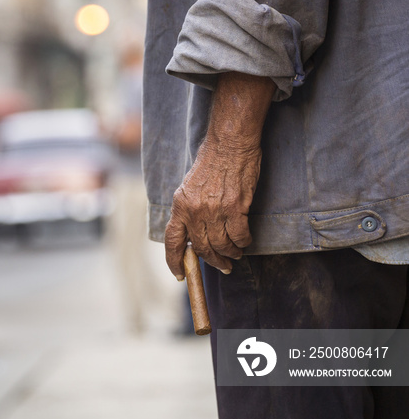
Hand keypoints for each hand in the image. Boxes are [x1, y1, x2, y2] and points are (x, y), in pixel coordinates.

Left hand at [165, 136, 260, 278]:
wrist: (229, 144)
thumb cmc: (211, 163)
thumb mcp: (189, 187)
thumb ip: (189, 211)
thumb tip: (193, 234)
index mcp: (179, 206)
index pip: (173, 241)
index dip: (174, 261)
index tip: (180, 274)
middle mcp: (194, 211)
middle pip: (201, 248)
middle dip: (213, 261)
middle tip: (223, 266)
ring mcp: (214, 210)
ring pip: (221, 245)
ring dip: (230, 254)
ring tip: (236, 254)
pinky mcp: (235, 208)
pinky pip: (239, 236)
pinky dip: (243, 242)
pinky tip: (245, 241)